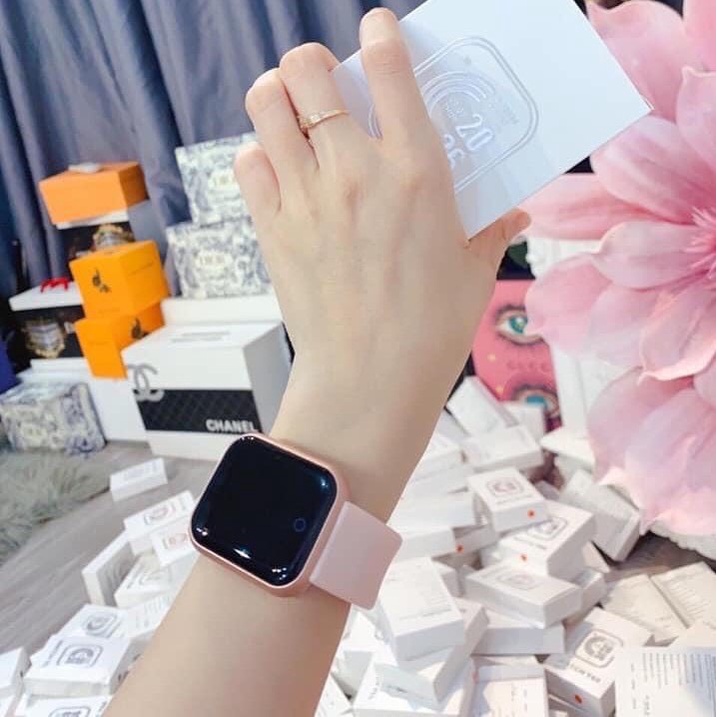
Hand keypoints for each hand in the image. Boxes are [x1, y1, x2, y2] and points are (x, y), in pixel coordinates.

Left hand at [235, 8, 529, 514]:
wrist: (371, 379)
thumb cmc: (430, 329)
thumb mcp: (474, 270)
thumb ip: (492, 227)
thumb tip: (513, 212)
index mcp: (416, 173)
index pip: (390, 71)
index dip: (381, 36)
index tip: (378, 31)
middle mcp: (356, 172)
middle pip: (308, 71)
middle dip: (311, 63)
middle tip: (323, 82)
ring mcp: (307, 197)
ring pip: (266, 103)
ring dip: (276, 95)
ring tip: (291, 112)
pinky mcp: (273, 228)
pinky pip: (247, 162)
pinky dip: (258, 154)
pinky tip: (277, 170)